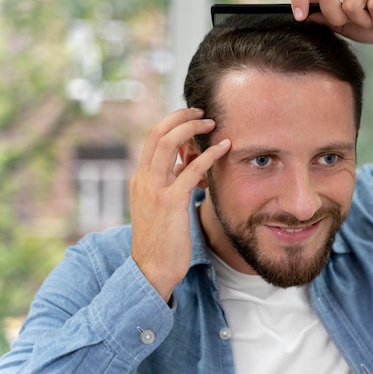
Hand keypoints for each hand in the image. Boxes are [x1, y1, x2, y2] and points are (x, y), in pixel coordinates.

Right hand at [129, 108, 230, 301]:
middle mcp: (143, 179)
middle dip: (180, 117)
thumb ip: (170, 182)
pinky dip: (209, 155)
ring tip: (212, 123)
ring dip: (191, 129)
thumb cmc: (162, 240)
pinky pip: (191, 170)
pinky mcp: (170, 202)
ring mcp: (154, 190)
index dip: (171, 122)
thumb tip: (184, 163)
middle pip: (156, 133)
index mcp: (139, 179)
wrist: (151, 270)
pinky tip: (225, 147)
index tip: (191, 116)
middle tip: (202, 111)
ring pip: (168, 144)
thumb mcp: (161, 205)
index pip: (152, 139)